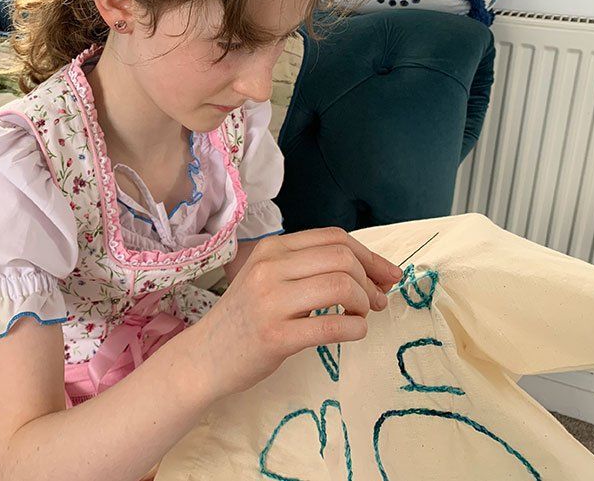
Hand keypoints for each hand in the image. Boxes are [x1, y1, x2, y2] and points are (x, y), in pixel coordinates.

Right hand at [185, 227, 402, 398]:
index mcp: (272, 250)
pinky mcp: (276, 336)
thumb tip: (372, 271)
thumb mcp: (268, 278)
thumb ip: (308, 268)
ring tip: (361, 316)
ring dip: (364, 302)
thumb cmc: (245, 318)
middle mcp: (270, 268)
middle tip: (376, 301)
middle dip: (371, 279)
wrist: (205, 356)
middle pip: (342, 258)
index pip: (334, 238)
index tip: (387, 275)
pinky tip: (354, 331)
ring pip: (341, 286)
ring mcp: (271, 302)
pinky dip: (355, 328)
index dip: (370, 255)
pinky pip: (332, 325)